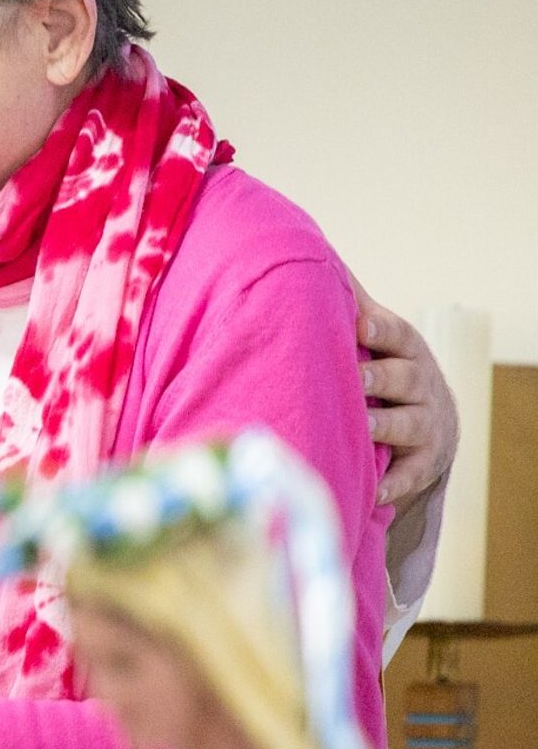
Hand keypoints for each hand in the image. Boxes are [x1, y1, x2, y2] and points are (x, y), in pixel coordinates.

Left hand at [351, 275, 459, 506]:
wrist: (431, 426)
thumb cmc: (386, 370)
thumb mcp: (379, 339)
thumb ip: (353, 307)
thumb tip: (317, 258)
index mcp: (405, 351)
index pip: (397, 335)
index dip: (380, 329)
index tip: (358, 323)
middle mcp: (421, 386)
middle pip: (401, 379)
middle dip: (378, 379)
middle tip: (356, 379)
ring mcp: (425, 426)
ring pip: (404, 425)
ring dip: (381, 427)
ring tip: (360, 430)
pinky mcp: (422, 464)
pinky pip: (406, 475)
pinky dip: (390, 483)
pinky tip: (370, 490)